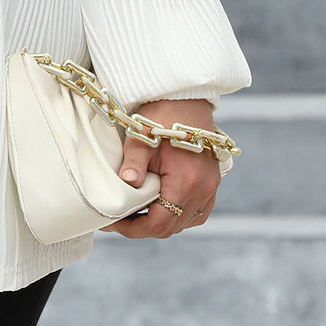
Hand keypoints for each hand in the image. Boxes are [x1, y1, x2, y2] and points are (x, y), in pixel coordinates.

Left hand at [99, 98, 221, 238]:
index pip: (159, 223)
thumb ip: (134, 162)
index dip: (133, 229)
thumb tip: (127, 182)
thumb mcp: (142, 136)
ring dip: (162, 222)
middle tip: (119, 219)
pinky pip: (198, 211)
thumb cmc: (162, 114)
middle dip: (143, 227)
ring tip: (137, 213)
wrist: (186, 97)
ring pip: (185, 222)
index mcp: (186, 182)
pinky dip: (179, 214)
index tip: (113, 222)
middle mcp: (203, 189)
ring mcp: (211, 187)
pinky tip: (161, 206)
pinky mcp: (212, 181)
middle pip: (172, 227)